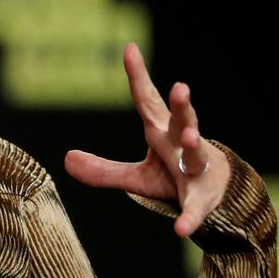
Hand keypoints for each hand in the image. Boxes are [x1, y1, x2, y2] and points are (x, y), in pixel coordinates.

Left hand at [63, 43, 231, 237]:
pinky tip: (180, 229)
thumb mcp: (136, 175)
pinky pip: (195, 209)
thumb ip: (103, 169)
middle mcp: (181, 144)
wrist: (212, 199)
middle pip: (183, 120)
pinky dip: (189, 218)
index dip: (138, 76)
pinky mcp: (202, 199)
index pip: (147, 101)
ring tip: (188, 136)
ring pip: (197, 154)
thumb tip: (66, 159)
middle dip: (182, 105)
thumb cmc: (172, 175)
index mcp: (161, 133)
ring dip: (193, 143)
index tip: (129, 48)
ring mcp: (196, 169)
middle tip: (180, 87)